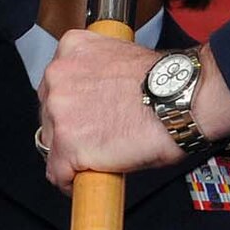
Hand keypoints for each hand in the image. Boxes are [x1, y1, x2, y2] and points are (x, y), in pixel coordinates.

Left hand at [36, 31, 184, 190]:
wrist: (180, 99)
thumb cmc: (162, 81)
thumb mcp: (120, 55)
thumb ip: (95, 72)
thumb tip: (92, 95)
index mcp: (71, 48)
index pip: (55, 84)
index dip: (71, 106)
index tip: (81, 117)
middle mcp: (58, 76)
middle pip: (49, 113)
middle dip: (68, 128)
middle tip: (95, 137)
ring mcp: (60, 111)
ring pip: (51, 143)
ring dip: (71, 153)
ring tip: (98, 156)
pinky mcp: (68, 145)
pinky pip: (57, 173)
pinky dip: (70, 181)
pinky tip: (87, 178)